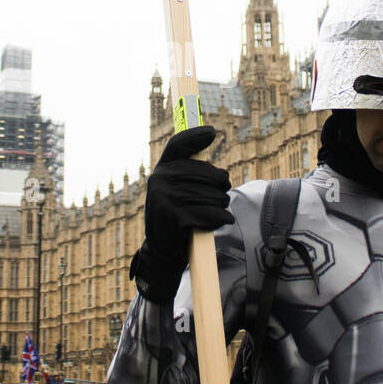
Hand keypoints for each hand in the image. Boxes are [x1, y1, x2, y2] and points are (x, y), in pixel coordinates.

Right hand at [131, 126, 232, 301]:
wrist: (163, 251)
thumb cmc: (178, 217)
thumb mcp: (177, 192)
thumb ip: (190, 173)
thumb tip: (214, 153)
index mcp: (161, 171)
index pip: (177, 145)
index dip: (194, 136)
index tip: (212, 132)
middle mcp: (159, 180)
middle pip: (208, 173)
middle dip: (222, 186)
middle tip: (223, 196)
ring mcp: (164, 197)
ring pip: (212, 194)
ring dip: (222, 205)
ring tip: (217, 211)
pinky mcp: (173, 216)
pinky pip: (210, 213)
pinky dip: (220, 218)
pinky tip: (219, 220)